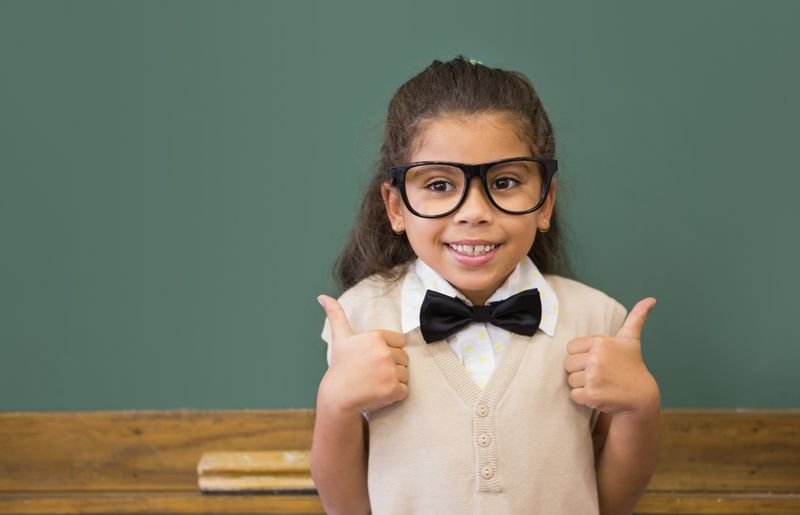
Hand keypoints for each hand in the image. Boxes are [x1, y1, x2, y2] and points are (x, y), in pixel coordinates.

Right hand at [317, 295, 408, 415]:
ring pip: (405, 374)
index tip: (372, 359)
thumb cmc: (340, 367)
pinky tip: (379, 393)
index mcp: (375, 337)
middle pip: (404, 358)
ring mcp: (389, 371)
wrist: (337, 397)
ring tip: (375, 383)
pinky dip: (395, 394)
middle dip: (392, 366)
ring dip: (394, 380)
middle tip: (372, 373)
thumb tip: (321, 296)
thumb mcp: (340, 338)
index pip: (400, 341)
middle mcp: (384, 352)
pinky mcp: (392, 389)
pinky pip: (404, 390)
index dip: (388, 351)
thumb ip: (335, 314)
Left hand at [564, 298, 659, 417]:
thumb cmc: (632, 365)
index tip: (597, 359)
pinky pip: (574, 395)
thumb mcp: (631, 340)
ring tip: (601, 383)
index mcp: (600, 342)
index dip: (582, 355)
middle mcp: (596, 358)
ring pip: (571, 380)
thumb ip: (636, 317)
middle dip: (580, 370)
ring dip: (582, 385)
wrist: (641, 397)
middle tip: (599, 374)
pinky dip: (583, 398)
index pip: (571, 347)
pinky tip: (599, 394)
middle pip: (568, 364)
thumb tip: (651, 299)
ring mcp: (593, 377)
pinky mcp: (591, 395)